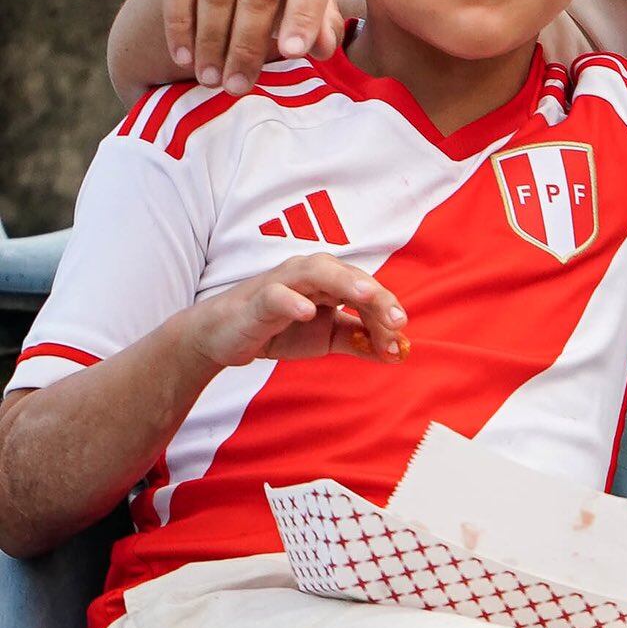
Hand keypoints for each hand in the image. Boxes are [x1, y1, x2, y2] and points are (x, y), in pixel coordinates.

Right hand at [159, 0, 342, 92]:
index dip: (303, 18)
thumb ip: (320, 25)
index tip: (293, 54)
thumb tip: (323, 47)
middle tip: (237, 85)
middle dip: (247, 45)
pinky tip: (184, 56)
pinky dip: (181, 24)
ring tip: (211, 78)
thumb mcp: (304, 6)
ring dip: (212, 42)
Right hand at [189, 255, 407, 371]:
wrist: (225, 337)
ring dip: (344, 282)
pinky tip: (307, 312)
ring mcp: (285, 282)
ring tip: (366, 295)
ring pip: (318, 273)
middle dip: (377, 297)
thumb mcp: (326, 337)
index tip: (401, 340)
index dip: (386, 313)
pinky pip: (277, 295)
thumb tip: (397, 354)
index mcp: (332, 281)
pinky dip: (292, 300)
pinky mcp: (258, 298)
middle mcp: (312, 275)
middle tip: (398, 320)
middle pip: (350, 278)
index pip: (366, 292)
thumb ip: (359, 341)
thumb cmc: (280, 329)